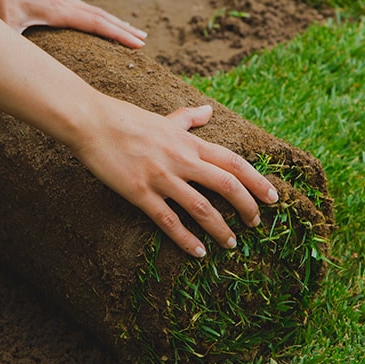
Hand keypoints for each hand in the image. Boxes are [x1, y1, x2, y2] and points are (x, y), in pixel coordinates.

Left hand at [0, 0, 146, 48]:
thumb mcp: (2, 19)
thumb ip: (10, 43)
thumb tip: (11, 66)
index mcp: (58, 10)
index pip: (97, 24)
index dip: (119, 35)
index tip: (139, 45)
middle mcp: (63, 3)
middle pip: (102, 17)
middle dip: (124, 30)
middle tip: (144, 40)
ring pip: (92, 11)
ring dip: (112, 21)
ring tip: (127, 29)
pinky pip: (80, 8)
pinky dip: (94, 15)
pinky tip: (94, 19)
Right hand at [71, 101, 278, 256]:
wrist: (91, 122)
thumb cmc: (125, 119)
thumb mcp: (162, 118)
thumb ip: (188, 118)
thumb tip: (208, 111)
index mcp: (188, 142)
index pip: (233, 162)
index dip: (256, 180)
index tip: (272, 197)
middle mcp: (181, 160)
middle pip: (226, 185)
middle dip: (247, 207)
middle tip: (256, 224)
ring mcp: (161, 177)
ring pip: (202, 207)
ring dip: (221, 228)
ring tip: (232, 243)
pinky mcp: (140, 193)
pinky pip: (169, 221)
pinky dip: (186, 239)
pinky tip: (198, 252)